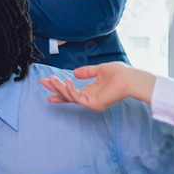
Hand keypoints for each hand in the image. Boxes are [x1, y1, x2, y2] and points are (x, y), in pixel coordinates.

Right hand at [39, 62, 155, 111]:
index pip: (72, 92)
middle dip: (54, 89)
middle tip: (43, 81)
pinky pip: (77, 97)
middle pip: (67, 95)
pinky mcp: (93, 104)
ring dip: (59, 88)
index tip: (48, 84)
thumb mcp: (99, 70)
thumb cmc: (119, 74)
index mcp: (91, 92)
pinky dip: (69, 90)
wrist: (130, 78)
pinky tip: (66, 81)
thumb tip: (74, 72)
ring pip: (69, 96)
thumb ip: (87, 72)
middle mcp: (89, 99)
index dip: (59, 89)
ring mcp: (91, 103)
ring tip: (51, 79)